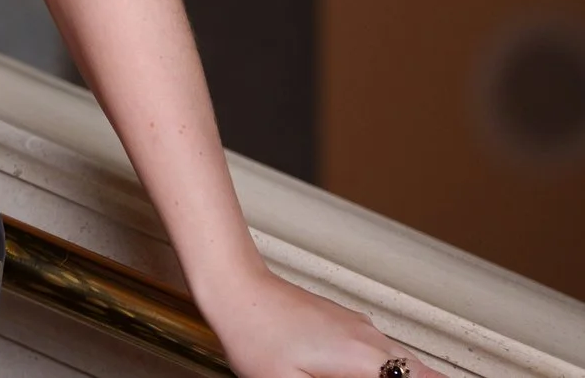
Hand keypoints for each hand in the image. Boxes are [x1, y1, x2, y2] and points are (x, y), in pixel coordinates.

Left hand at [204, 265, 442, 377]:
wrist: (234, 286)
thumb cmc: (253, 333)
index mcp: (364, 359)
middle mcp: (370, 339)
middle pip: (420, 372)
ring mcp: (359, 328)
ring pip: (404, 360)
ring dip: (412, 375)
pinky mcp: (345, 323)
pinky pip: (385, 350)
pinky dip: (393, 367)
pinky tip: (383, 373)